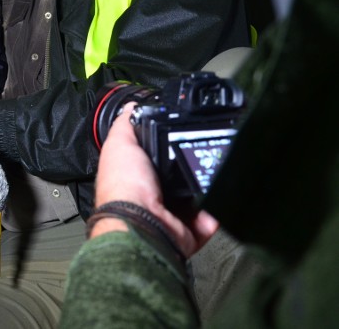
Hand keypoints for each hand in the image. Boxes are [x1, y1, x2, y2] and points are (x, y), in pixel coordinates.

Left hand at [92, 103, 218, 256]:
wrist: (141, 222)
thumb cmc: (124, 186)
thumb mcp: (120, 145)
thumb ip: (125, 126)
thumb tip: (130, 107)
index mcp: (136, 175)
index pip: (156, 156)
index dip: (167, 145)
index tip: (183, 133)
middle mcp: (153, 194)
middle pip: (180, 174)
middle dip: (192, 164)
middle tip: (205, 150)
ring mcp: (171, 214)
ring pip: (197, 196)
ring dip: (207, 185)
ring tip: (215, 170)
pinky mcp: (189, 230)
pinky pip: (210, 218)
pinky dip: (215, 211)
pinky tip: (218, 195)